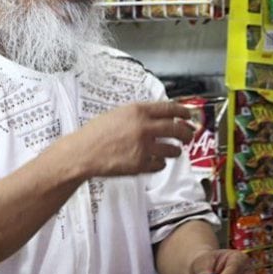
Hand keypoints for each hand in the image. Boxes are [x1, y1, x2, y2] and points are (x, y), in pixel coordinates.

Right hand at [76, 101, 194, 176]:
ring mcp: (144, 147)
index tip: (189, 114)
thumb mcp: (119, 114)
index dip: (183, 111)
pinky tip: (156, 161)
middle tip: (188, 136)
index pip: (170, 108)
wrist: (83, 153)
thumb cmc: (96, 133)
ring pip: (173, 149)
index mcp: (138, 111)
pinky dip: (160, 163)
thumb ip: (139, 114)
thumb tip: (160, 116)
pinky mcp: (141, 164)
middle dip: (187, 133)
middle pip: (177, 129)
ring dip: (176, 150)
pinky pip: (160, 164)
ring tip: (174, 150)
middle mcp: (144, 127)